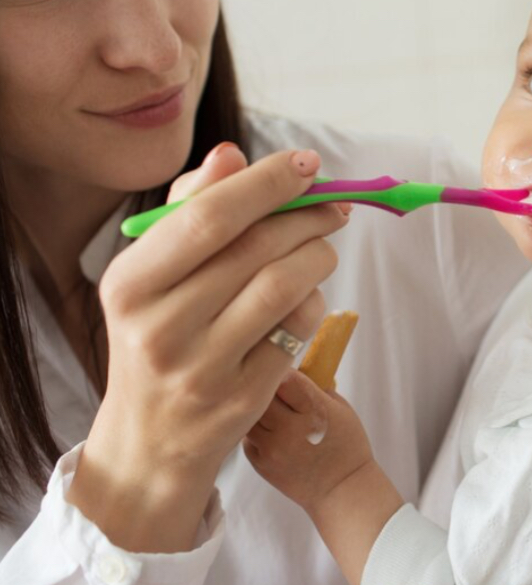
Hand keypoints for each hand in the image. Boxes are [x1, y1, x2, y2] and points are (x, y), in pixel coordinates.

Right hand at [69, 143, 350, 552]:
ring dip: (318, 256)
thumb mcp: (152, 276)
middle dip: (308, 216)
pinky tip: (306, 297)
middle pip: (256, 248)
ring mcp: (202, 369)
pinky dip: (313, 303)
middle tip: (334, 205)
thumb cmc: (159, 335)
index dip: (266, 183)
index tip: (307, 163)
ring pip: (286, 287)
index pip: (208, 216)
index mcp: (130, 284)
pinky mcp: (242, 400)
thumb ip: (189, 210)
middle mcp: (159, 327)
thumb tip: (231, 155)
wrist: (149, 442)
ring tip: (323, 247)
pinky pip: (298, 330)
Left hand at [245, 370, 374, 512]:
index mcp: (315, 411)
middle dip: (268, 388)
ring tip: (270, 410)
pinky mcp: (260, 463)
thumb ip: (316, 389)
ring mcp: (273, 447)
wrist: (341, 489)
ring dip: (257, 408)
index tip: (283, 368)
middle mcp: (291, 428)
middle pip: (263, 393)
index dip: (283, 370)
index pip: (286, 377)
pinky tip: (269, 431)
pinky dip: (254, 430)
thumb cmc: (347, 446)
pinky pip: (247, 437)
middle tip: (274, 388)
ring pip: (250, 414)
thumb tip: (293, 371)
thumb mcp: (342, 409)